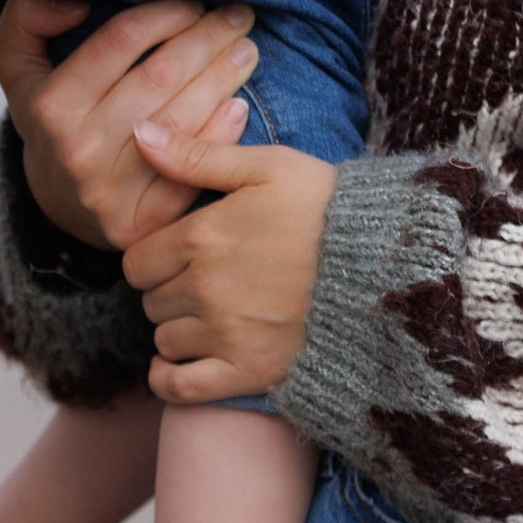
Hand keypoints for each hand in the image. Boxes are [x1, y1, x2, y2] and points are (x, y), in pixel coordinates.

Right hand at [0, 0, 259, 251]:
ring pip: (184, 118)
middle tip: (237, 15)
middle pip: (161, 76)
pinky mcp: (146, 223)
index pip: (121, 39)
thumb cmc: (53, 123)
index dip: (165, 12)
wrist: (60, 206)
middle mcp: (80, 149)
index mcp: (51, 106)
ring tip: (246, 49)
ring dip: (224, 77)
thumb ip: (26, 19)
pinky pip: (195, 170)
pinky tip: (238, 105)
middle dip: (208, 38)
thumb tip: (74, 2)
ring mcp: (114, 191)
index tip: (192, 0)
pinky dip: (223, 134)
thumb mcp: (18, 67)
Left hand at [122, 120, 339, 399]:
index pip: (136, 261)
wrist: (386, 265)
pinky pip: (180, 388)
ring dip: (179, 330)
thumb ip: (196, 155)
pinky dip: (171, 380)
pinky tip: (182, 364)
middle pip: (150, 301)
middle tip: (203, 283)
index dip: (154, 258)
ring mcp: (224, 335)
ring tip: (212, 316)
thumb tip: (140, 134)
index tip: (179, 256)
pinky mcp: (248, 371)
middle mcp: (204, 289)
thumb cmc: (326, 208)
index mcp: (201, 237)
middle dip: (169, 291)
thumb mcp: (266, 166)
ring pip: (165, 341)